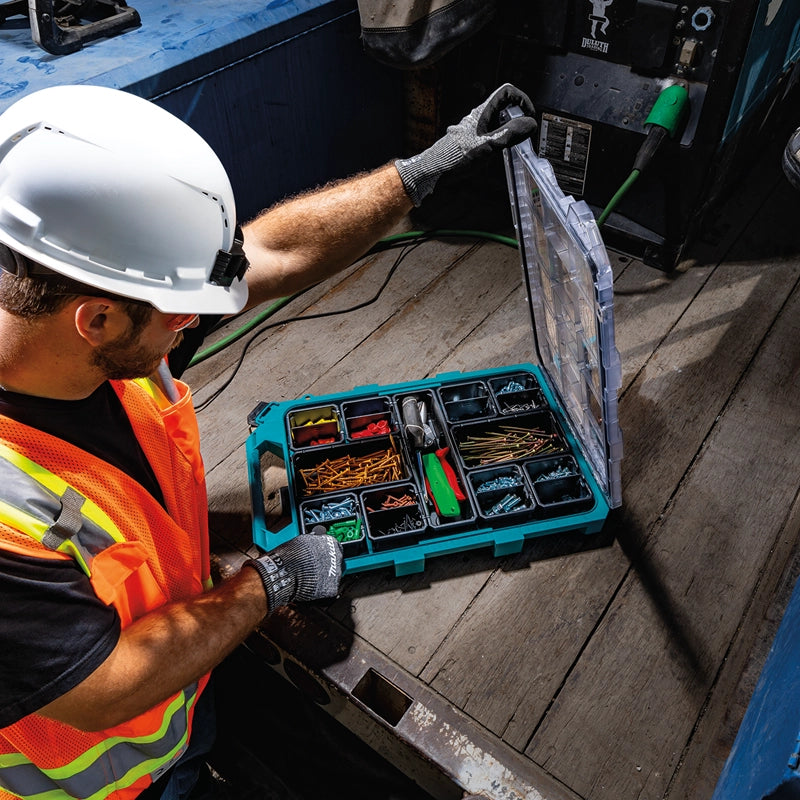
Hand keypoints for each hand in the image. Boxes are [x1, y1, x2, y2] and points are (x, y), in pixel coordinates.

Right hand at [244, 533, 342, 610]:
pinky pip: (329, 590)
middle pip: (336, 561)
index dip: (326, 553)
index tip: (321, 556)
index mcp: (331, 543)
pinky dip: (321, 590)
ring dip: (324, 577)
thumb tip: (315, 539)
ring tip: (310, 578)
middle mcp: (336, 557)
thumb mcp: (303, 541)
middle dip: (326, 565)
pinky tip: (311, 587)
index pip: (334, 547)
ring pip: (333, 576)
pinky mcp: (332, 589)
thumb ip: (314, 541)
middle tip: (314, 569)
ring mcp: (336, 574)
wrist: (283, 573)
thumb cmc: (289, 557)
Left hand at [395, 83, 536, 205]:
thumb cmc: (456, 158)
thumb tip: (530, 124)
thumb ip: (510, 134)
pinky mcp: (468, 140)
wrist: (433, 172)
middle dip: (517, 118)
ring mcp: (472, 128)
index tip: (529, 116)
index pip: (507, 92)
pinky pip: (487, 134)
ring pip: (495, 122)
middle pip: (503, 107)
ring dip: (507, 130)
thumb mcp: (489, 146)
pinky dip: (497, 140)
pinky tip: (495, 154)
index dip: (522, 100)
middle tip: (523, 134)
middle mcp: (477, 117)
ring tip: (510, 146)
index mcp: (482, 112)